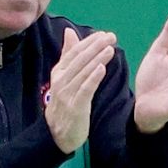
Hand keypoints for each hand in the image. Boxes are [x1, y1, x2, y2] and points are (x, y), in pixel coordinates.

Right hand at [44, 28, 114, 153]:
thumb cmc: (64, 104)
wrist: (56, 135)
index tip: (103, 34)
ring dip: (97, 59)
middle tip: (111, 37)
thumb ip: (68, 55)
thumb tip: (69, 32)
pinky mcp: (75, 107)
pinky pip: (85, 90)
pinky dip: (93, 78)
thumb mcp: (64, 78)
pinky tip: (102, 68)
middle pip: (79, 60)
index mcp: (59, 72)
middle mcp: (61, 81)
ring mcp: (67, 94)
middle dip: (95, 47)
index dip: (89, 42)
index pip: (74, 52)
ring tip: (110, 48)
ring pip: (83, 73)